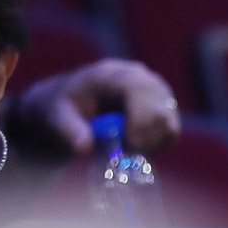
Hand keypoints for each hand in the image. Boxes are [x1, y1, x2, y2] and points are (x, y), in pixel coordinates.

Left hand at [19, 58, 182, 155]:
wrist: (70, 105)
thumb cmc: (63, 107)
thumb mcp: (56, 116)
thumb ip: (68, 129)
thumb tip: (84, 147)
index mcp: (113, 74)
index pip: (140, 88)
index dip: (142, 117)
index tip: (132, 144)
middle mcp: (140, 76)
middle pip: (161, 106)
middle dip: (148, 136)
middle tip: (127, 153)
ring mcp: (155, 91)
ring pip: (169, 121)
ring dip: (152, 143)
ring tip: (127, 150)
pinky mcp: (163, 107)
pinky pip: (171, 131)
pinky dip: (157, 145)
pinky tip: (137, 147)